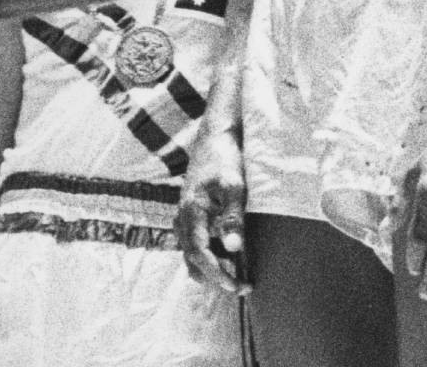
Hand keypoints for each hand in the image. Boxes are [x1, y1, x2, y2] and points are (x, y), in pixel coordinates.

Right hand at [176, 128, 248, 293]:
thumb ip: (233, 217)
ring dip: (213, 270)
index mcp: (190, 213)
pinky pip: (195, 246)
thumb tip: (233, 247)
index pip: (199, 254)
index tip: (235, 286)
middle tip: (244, 286)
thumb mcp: (234, 186)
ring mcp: (185, 219)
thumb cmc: (224, 160)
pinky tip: (231, 258)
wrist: (214, 139)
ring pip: (193, 256)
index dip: (216, 274)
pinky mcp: (191, 218)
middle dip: (216, 278)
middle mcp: (183, 220)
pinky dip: (211, 258)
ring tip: (241, 276)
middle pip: (193, 261)